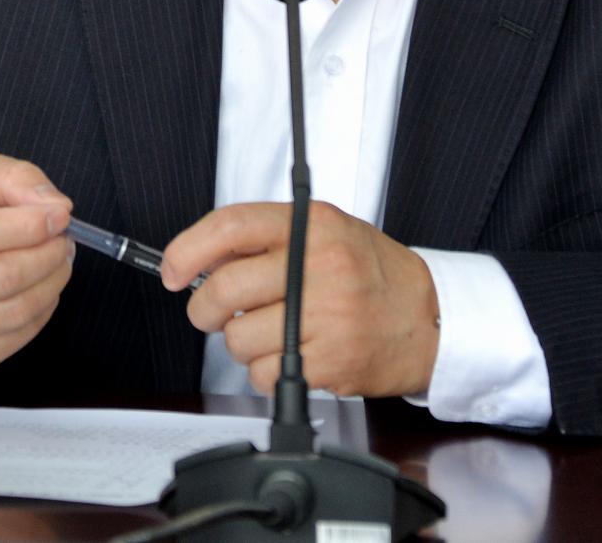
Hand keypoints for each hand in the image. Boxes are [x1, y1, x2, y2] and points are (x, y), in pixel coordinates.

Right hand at [0, 150, 73, 367]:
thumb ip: (18, 179)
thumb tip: (55, 207)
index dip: (23, 228)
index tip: (58, 218)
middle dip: (45, 257)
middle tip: (64, 240)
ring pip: (9, 312)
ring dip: (50, 284)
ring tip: (59, 260)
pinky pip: (12, 338)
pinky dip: (40, 311)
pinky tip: (42, 286)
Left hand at [160, 201, 439, 398]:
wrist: (429, 319)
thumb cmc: (373, 274)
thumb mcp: (327, 231)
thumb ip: (269, 236)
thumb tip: (199, 257)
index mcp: (314, 226)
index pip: (232, 226)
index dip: (188, 249)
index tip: (171, 269)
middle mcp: (319, 266)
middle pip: (224, 289)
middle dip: (203, 308)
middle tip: (212, 311)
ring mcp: (325, 316)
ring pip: (238, 338)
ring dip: (241, 343)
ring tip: (272, 332)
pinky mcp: (328, 362)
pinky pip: (263, 374)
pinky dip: (265, 372)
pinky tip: (293, 354)